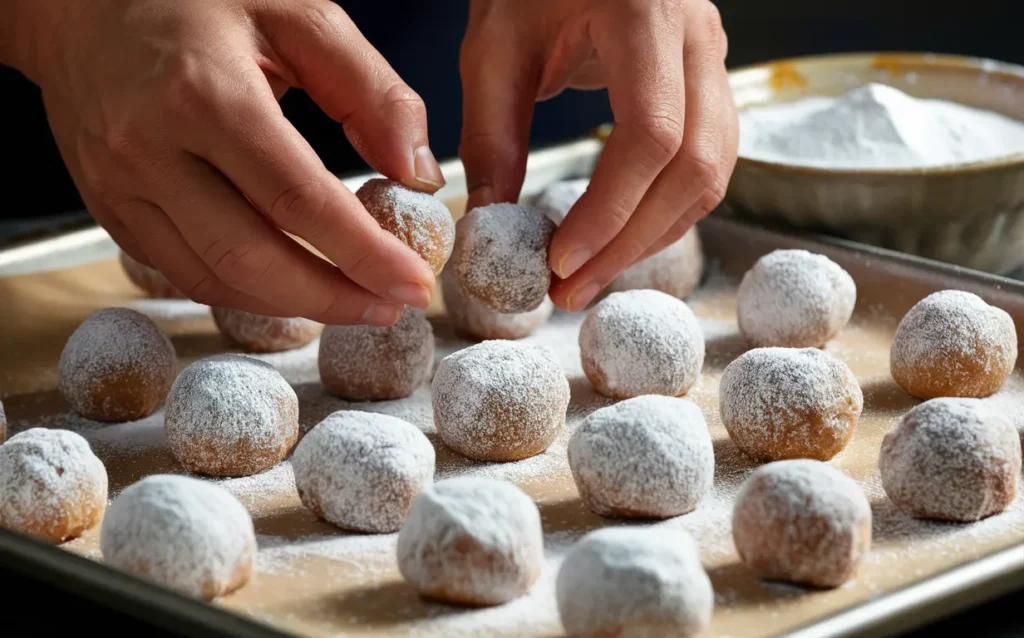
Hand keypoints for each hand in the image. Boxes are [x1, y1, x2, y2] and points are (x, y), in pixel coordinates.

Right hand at [5, 0, 445, 324]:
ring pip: (213, 279)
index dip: (365, 254)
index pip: (300, 200)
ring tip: (350, 303)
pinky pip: (181, 273)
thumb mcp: (297, 14)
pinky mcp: (108, 209)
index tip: (414, 284)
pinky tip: (289, 287)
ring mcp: (119, 186)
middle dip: (332, 297)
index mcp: (206, 93)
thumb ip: (369, 91)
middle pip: (253, 257)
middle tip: (389, 308)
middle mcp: (151, 148)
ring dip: (290, 306)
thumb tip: (419, 174)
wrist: (78, 3)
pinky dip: (242, 292)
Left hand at [459, 0, 737, 310]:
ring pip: (713, 172)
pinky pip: (707, 161)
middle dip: (633, 241)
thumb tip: (492, 222)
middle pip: (697, 165)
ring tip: (589, 275)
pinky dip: (665, 209)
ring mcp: (714, 55)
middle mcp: (699, 34)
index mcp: (645, 13)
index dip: (610, 210)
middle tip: (571, 289)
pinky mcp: (710, 79)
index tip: (561, 260)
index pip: (652, 135)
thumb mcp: (495, 45)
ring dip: (654, 235)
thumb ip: (493, 133)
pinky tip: (619, 236)